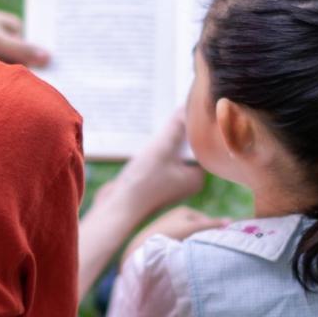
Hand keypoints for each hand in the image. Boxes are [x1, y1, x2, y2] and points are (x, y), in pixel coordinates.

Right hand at [105, 109, 205, 224]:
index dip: (192, 126)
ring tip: (154, 129)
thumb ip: (176, 127)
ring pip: (170, 152)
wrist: (117, 209)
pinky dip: (152, 150)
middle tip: (167, 116)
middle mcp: (186, 181)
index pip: (200, 144)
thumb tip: (187, 108)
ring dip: (162, 140)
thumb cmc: (142, 183)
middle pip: (186, 147)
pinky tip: (142, 142)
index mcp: (196, 177)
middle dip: (176, 132)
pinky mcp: (154, 182)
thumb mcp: (161, 149)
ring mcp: (169, 182)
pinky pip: (158, 160)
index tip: (182, 111)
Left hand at [122, 205, 228, 265]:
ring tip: (194, 254)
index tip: (218, 243)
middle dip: (204, 239)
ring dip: (195, 245)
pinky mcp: (164, 239)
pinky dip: (185, 249)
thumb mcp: (192, 229)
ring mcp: (170, 228)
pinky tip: (183, 256)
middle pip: (199, 230)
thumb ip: (211, 225)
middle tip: (207, 250)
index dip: (214, 232)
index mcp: (184, 211)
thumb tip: (231, 221)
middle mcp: (177, 217)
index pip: (207, 221)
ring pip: (191, 238)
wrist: (141, 249)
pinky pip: (181, 244)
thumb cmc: (168, 235)